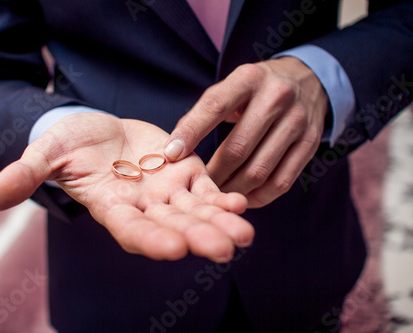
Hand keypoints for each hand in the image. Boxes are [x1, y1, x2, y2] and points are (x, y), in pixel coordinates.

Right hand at [0, 113, 253, 261]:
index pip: (131, 230)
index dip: (150, 239)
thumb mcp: (47, 153)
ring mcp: (166, 192)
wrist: (100, 130)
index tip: (173, 249)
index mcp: (112, 208)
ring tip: (245, 232)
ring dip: (220, 222)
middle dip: (197, 237)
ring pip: (195, 212)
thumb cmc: (71, 143)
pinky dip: (221, 196)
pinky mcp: (183, 172)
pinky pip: (205, 188)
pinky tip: (240, 201)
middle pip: (172, 226)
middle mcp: (143, 207)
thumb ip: (26, 174)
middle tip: (225, 248)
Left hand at [164, 57, 328, 207]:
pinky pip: (281, 182)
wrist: (309, 79)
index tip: (171, 155)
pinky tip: (241, 197)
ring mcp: (298, 121)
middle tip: (195, 186)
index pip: (215, 106)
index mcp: (249, 78)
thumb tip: (175, 148)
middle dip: (212, 174)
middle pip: (238, 148)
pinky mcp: (310, 143)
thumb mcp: (232, 85)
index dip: (191, 132)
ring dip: (232, 190)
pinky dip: (258, 197)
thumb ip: (204, 111)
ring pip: (259, 170)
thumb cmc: (257, 88)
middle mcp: (277, 97)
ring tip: (216, 195)